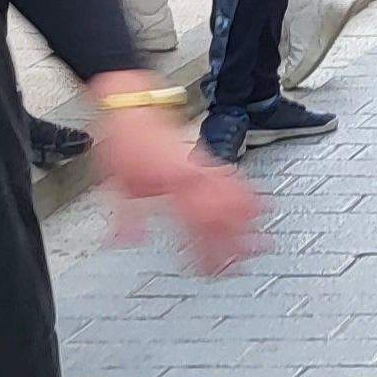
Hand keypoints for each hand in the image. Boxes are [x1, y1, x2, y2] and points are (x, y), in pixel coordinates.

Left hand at [88, 82, 258, 274]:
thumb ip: (127, 219)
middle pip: (222, 214)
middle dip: (235, 242)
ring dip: (249, 221)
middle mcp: (192, 175)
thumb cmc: (123, 142)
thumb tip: (129, 242)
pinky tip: (259, 205)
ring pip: (235, 196)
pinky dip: (249, 195)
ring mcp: (202, 165)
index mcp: (171, 184)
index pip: (195, 225)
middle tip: (243, 264)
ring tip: (261, 241)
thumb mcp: (115, 185)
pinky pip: (234, 178)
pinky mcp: (205, 159)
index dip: (204, 251)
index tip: (209, 270)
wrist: (132, 106)